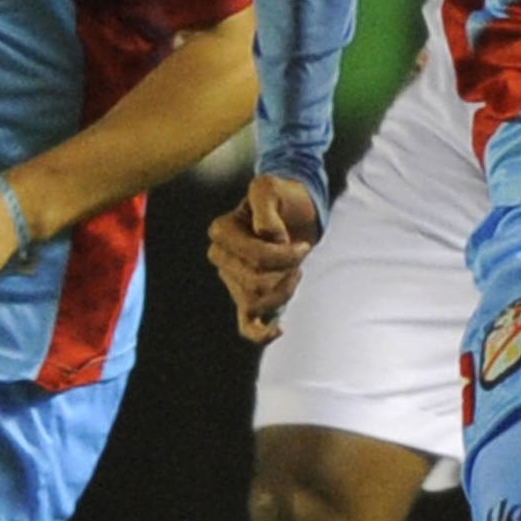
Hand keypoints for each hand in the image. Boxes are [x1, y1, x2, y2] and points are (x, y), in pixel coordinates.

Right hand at [208, 174, 321, 341]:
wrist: (296, 210)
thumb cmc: (284, 196)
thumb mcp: (270, 187)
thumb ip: (264, 207)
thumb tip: (268, 238)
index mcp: (221, 232)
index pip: (256, 258)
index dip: (284, 254)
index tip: (298, 241)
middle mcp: (221, 258)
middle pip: (257, 283)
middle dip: (287, 270)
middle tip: (300, 253)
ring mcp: (231, 280)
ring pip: (257, 303)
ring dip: (285, 290)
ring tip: (296, 271)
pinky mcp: (247, 297)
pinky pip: (247, 326)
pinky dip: (262, 333)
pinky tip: (279, 330)